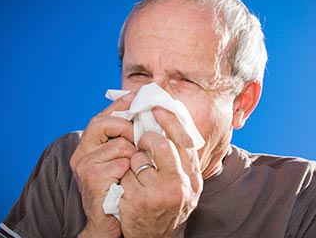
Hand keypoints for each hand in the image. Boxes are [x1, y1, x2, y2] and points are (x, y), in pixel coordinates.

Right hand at [70, 92, 137, 237]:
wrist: (109, 224)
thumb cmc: (119, 190)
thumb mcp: (121, 160)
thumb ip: (125, 139)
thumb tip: (140, 111)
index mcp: (88, 147)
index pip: (101, 117)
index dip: (119, 106)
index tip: (135, 96)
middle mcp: (81, 154)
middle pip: (102, 123)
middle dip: (126, 127)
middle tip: (139, 138)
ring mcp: (84, 166)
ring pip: (118, 145)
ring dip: (133, 155)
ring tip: (134, 170)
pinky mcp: (92, 179)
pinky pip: (121, 163)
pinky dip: (131, 170)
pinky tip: (129, 181)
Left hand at [119, 107, 203, 237]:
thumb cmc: (167, 207)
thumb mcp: (185, 186)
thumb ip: (181, 160)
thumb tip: (172, 124)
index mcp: (192, 178)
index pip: (183, 140)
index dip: (169, 120)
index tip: (156, 108)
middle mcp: (180, 185)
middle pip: (161, 144)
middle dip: (146, 139)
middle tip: (140, 141)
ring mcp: (159, 194)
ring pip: (139, 159)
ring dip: (133, 162)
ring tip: (136, 175)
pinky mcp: (138, 201)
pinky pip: (125, 175)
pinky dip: (123, 178)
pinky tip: (127, 189)